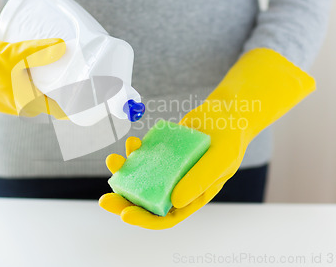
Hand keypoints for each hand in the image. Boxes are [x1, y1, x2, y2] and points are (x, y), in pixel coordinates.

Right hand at [0, 0, 65, 116]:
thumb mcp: (13, 52)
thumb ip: (39, 50)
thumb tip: (63, 46)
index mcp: (15, 102)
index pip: (47, 110)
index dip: (64, 110)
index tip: (79, 109)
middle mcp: (6, 104)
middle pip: (37, 105)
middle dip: (52, 100)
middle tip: (69, 90)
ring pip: (23, 99)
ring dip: (36, 93)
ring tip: (51, 83)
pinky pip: (11, 92)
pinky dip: (21, 87)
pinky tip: (25, 76)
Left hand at [99, 136, 224, 229]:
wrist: (227, 115)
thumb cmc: (230, 142)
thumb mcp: (218, 162)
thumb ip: (198, 182)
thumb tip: (174, 202)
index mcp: (191, 197)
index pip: (165, 217)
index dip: (144, 219)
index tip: (125, 214)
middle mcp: (177, 186)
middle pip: (147, 201)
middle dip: (124, 201)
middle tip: (105, 200)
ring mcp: (168, 169)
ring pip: (141, 177)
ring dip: (125, 172)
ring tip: (113, 161)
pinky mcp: (163, 152)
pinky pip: (144, 156)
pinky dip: (134, 151)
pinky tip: (132, 142)